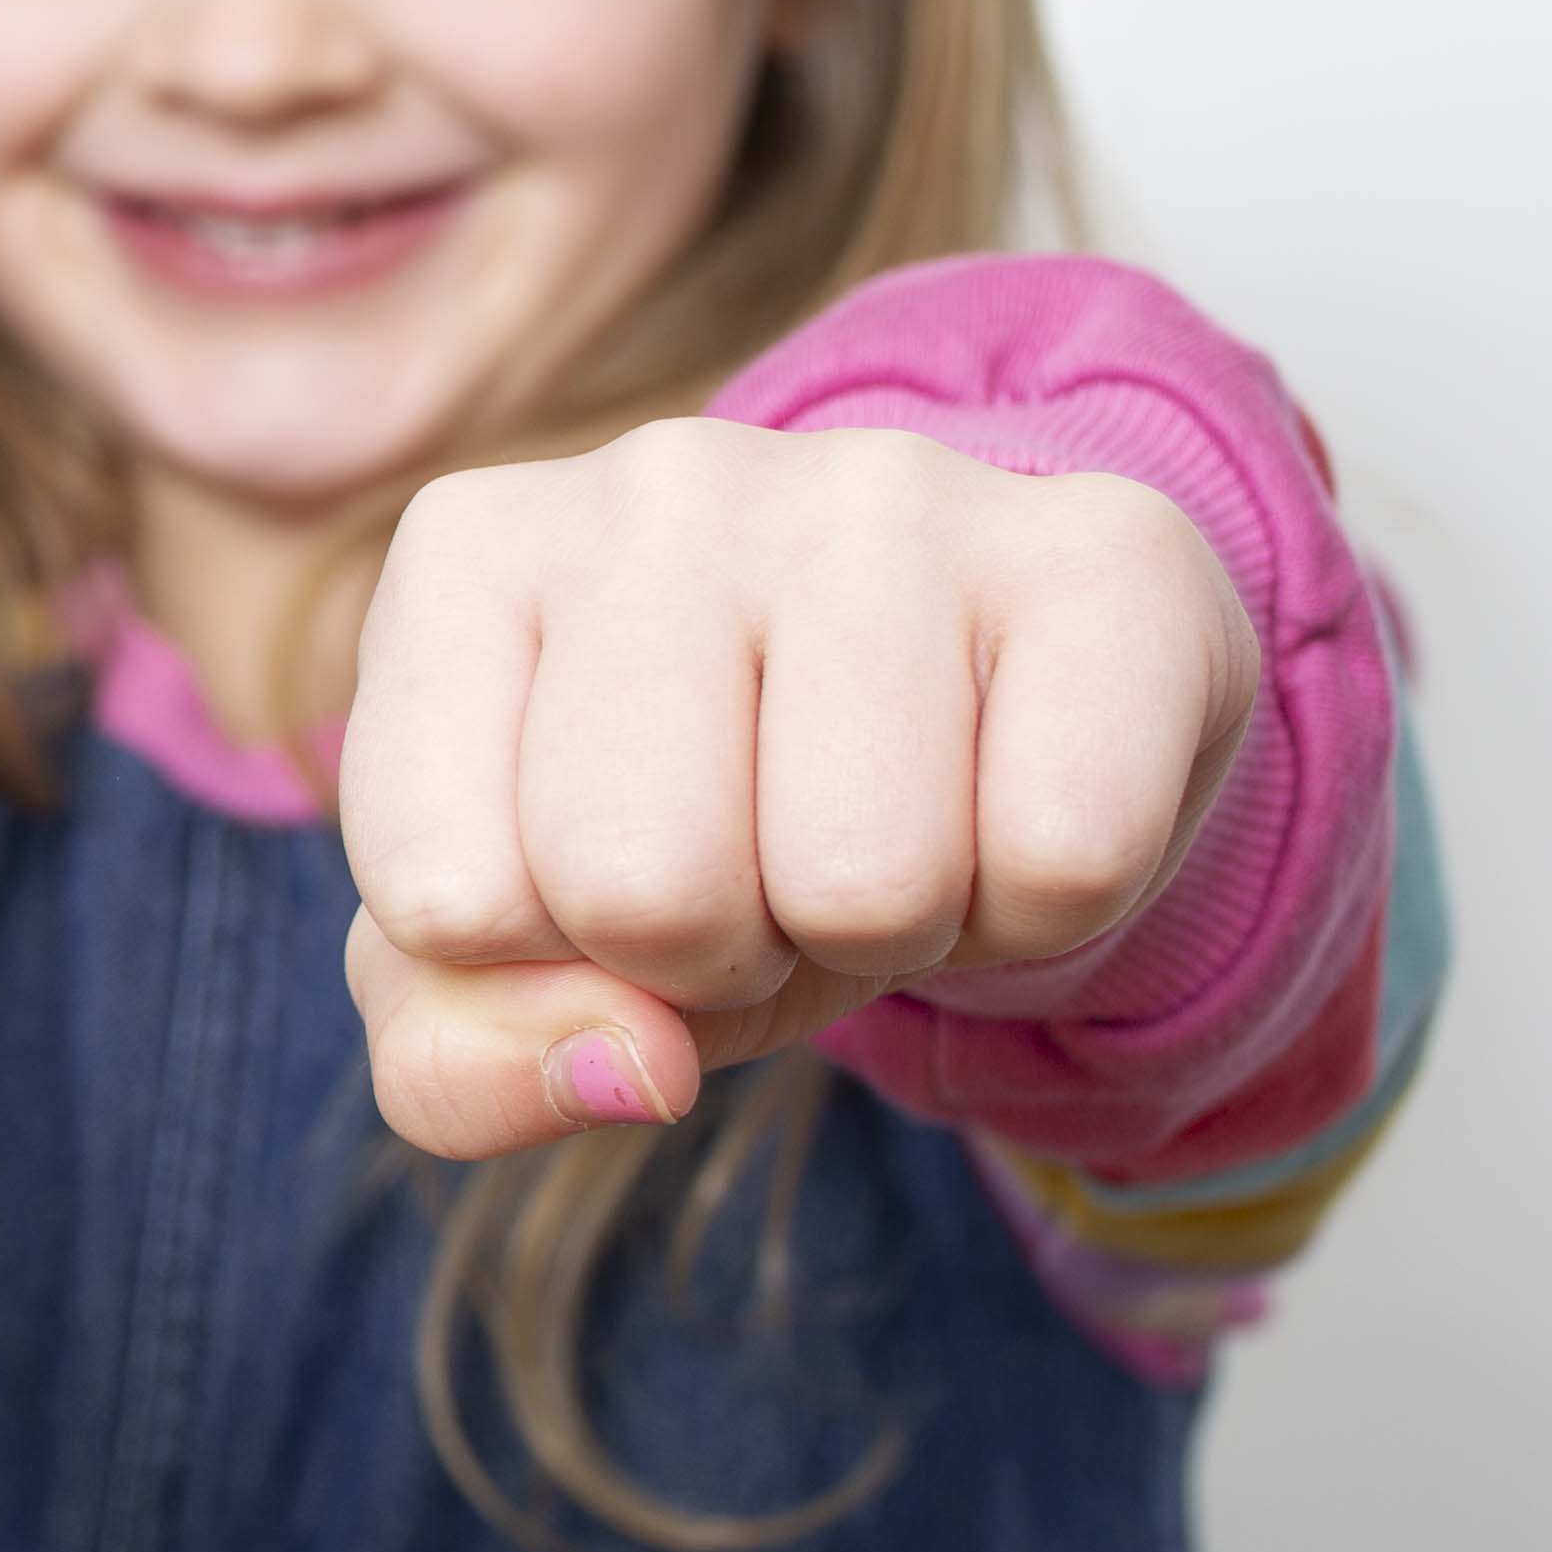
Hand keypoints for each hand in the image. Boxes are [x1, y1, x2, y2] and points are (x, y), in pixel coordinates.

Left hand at [337, 418, 1257, 1161]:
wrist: (967, 699)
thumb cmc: (699, 821)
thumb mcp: (522, 960)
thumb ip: (463, 1059)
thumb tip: (626, 1070)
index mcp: (470, 557)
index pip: (447, 901)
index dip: (552, 963)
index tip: (609, 876)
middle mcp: (658, 481)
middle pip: (644, 888)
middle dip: (717, 954)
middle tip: (763, 863)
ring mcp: (883, 490)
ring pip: (864, 883)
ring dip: (885, 935)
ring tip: (884, 825)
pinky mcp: (1103, 547)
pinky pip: (1067, 857)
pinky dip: (1043, 912)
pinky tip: (1008, 799)